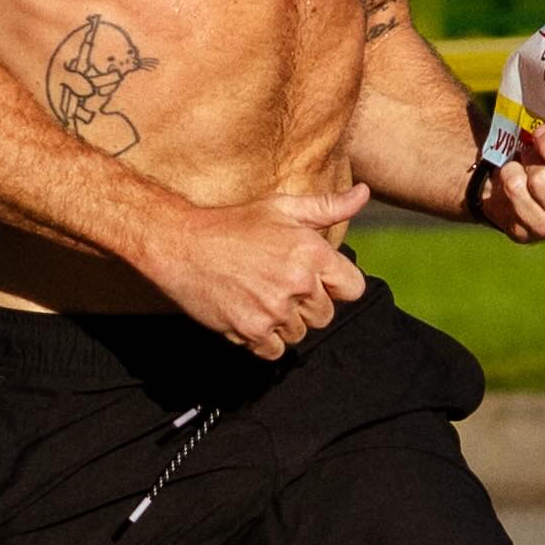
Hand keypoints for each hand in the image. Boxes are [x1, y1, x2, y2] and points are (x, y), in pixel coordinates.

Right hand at [154, 187, 367, 359]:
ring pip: (299, 334)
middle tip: (277, 285)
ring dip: (284, 321)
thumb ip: (327, 206)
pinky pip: (274, 350)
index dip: (336, 284)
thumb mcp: (281, 207)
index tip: (315, 279)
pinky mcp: (251, 331)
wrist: (180, 243)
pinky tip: (248, 313)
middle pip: (325, 315)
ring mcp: (274, 310)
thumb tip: (363, 194)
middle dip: (307, 304)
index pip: (353, 288)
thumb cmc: (233, 223)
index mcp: (311, 253)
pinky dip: (264, 339)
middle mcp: (298, 284)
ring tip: (260, 296)